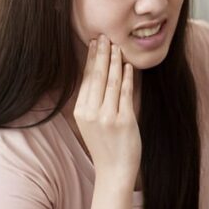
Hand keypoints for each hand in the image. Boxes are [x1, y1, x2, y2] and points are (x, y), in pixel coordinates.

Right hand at [73, 34, 141, 180]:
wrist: (114, 171)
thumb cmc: (105, 146)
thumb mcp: (91, 123)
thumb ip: (94, 101)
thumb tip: (101, 75)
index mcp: (80, 111)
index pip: (86, 78)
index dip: (91, 59)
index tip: (95, 43)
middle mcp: (91, 112)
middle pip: (97, 76)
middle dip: (102, 53)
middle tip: (105, 36)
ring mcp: (107, 117)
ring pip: (112, 81)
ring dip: (115, 61)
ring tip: (118, 47)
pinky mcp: (124, 121)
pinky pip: (126, 93)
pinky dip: (127, 77)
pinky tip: (128, 66)